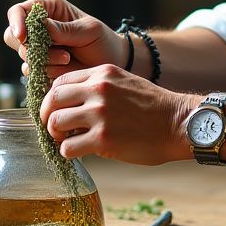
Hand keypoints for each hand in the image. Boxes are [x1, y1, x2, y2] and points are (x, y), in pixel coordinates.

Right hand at [3, 0, 126, 80]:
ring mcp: (37, 49)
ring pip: (23, 56)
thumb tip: (42, 25)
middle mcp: (38, 28)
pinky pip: (32, 73)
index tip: (23, 36)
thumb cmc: (102, 40)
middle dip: (30, 47)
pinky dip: (47, 73)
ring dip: (45, 61)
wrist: (110, 64)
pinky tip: (65, 69)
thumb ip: (65, 29)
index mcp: (48, 9)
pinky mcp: (40, 68)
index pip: (19, 11)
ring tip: (69, 59)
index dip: (16, 22)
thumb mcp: (89, 30)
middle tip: (57, 52)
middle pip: (12, 36)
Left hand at [39, 65, 196, 165]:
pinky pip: (68, 147)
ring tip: (65, 141)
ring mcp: (100, 114)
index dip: (52, 98)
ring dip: (55, 135)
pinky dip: (67, 152)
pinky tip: (78, 152)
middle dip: (46, 116)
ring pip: (55, 123)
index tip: (55, 110)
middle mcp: (98, 90)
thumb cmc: (153, 107)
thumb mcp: (125, 82)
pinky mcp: (103, 139)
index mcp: (102, 73)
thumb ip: (99, 86)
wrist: (179, 124)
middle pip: (52, 100)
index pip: (60, 81)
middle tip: (52, 128)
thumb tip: (71, 100)